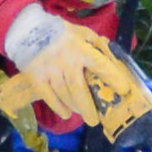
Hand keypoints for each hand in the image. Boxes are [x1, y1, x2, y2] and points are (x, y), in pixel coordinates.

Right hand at [0, 9, 151, 135]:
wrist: (27, 30)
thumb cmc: (59, 32)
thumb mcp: (80, 32)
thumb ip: (95, 43)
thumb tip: (112, 55)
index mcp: (80, 49)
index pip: (100, 65)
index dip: (113, 78)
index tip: (124, 90)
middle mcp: (66, 61)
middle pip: (79, 89)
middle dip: (88, 107)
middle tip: (95, 121)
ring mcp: (50, 71)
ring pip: (65, 95)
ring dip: (75, 107)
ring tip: (82, 114)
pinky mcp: (36, 77)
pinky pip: (49, 97)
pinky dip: (58, 107)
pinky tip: (66, 114)